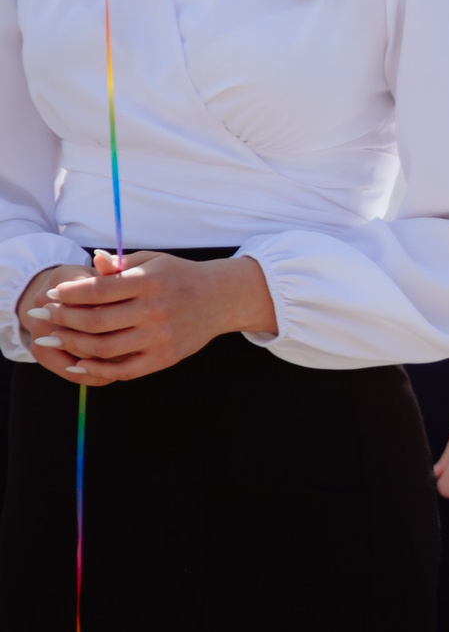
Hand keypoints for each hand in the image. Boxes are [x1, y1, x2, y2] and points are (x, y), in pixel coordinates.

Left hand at [19, 250, 273, 383]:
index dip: (68, 294)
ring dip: (72, 344)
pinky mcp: (165, 357)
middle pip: (95, 321)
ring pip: (104, 348)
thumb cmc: (179, 277)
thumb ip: (121, 266)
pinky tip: (80, 362)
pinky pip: (123, 370)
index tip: (52, 295)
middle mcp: (156, 310)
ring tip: (55, 338)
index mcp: (151, 281)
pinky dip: (97, 369)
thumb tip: (94, 262)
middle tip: (43, 317)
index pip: (98, 290)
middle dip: (62, 319)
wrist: (222, 298)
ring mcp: (161, 336)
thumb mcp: (153, 262)